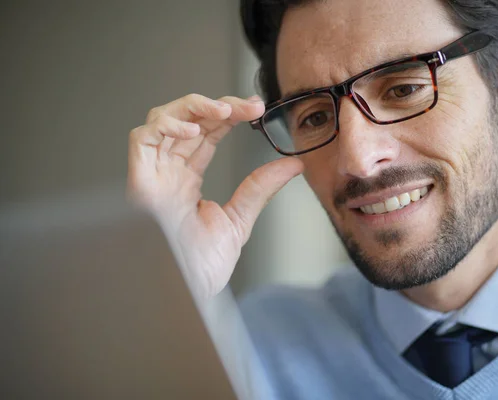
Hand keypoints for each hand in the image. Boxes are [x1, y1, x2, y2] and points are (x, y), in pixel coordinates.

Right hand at [127, 94, 303, 298]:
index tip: (256, 109)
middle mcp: (167, 172)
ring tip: (225, 111)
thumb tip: (293, 165)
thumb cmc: (202, 266)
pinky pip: (142, 139)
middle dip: (218, 107)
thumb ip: (261, 188)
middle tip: (250, 105)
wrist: (187, 292)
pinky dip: (166, 126)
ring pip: (162, 120)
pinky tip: (195, 130)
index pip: (206, 135)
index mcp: (186, 180)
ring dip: (194, 108)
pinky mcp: (139, 180)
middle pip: (188, 122)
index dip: (228, 116)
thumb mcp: (240, 218)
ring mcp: (152, 175)